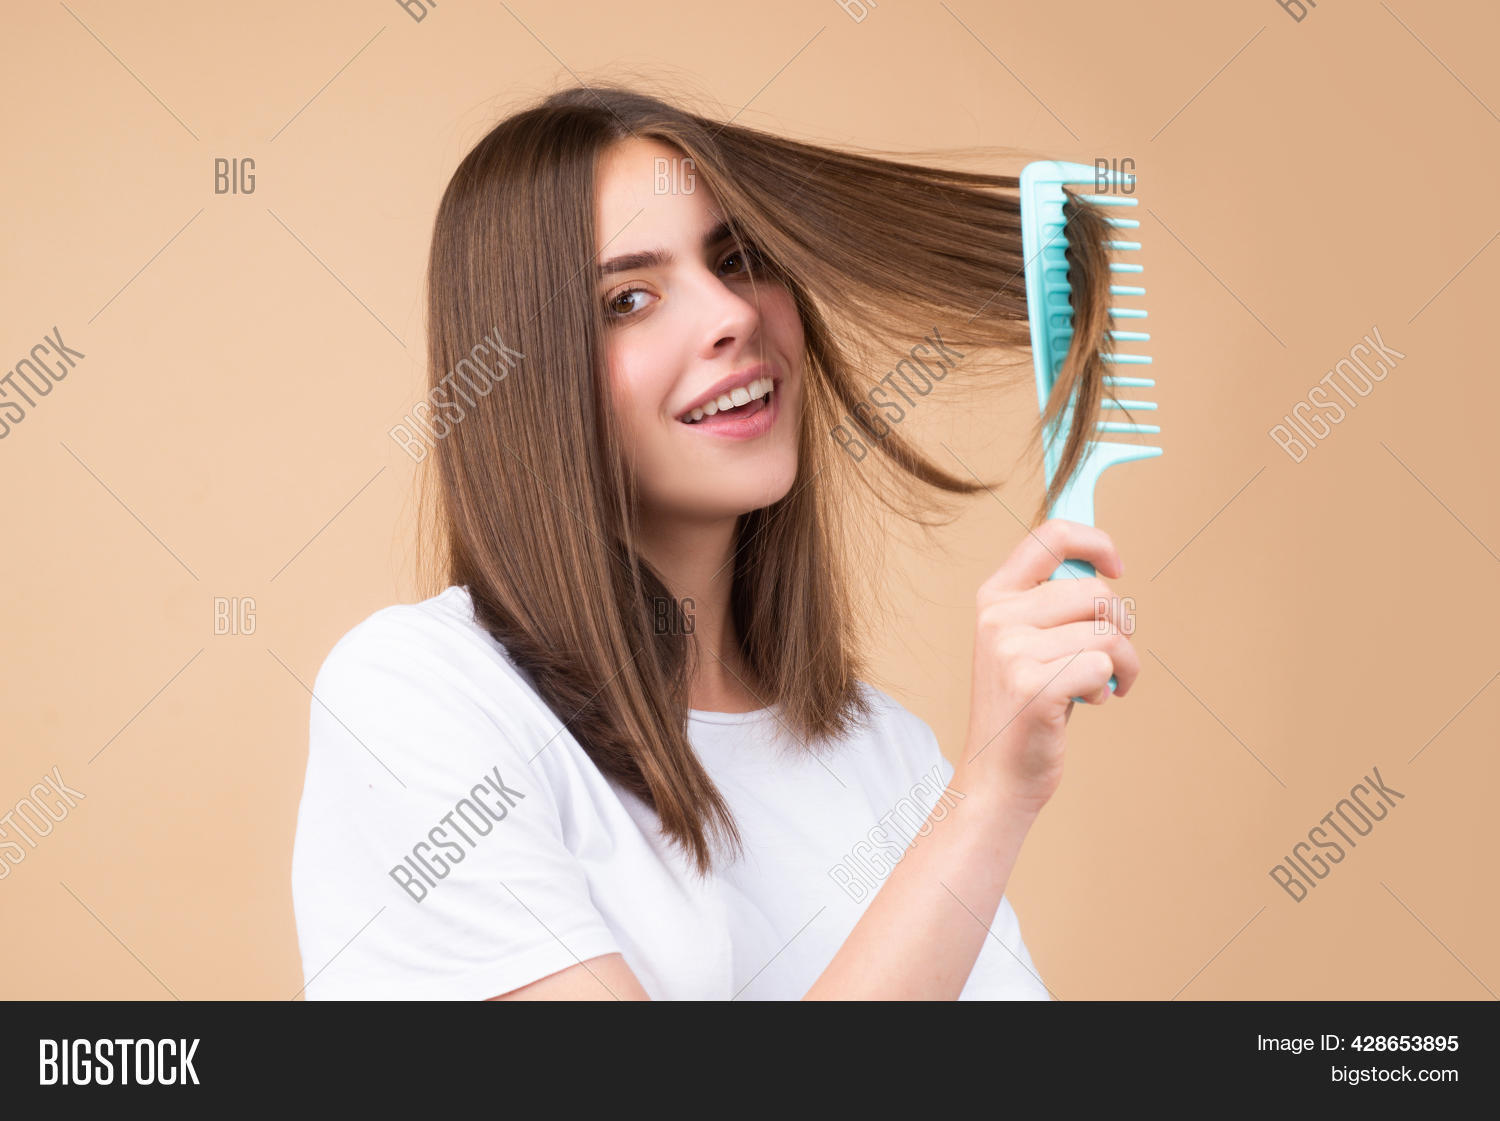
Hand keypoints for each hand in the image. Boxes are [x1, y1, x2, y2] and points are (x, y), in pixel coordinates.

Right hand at [955, 519, 1138, 812]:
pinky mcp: (1033, 686)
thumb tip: (1102, 567)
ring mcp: (1011, 651)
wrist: (998, 774)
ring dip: (1124, 664)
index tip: (1117, 567)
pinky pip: (1103, 666)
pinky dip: (1110, 686)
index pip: (1051, 538)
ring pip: (1107, 633)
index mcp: (994, 596)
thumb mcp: (1025, 642)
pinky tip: (1090, 702)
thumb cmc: (1025, 706)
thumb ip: (1053, 603)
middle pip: (1095, 592)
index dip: (1096, 542)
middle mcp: (997, 617)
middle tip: (1114, 656)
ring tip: (1106, 684)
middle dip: (1121, 626)